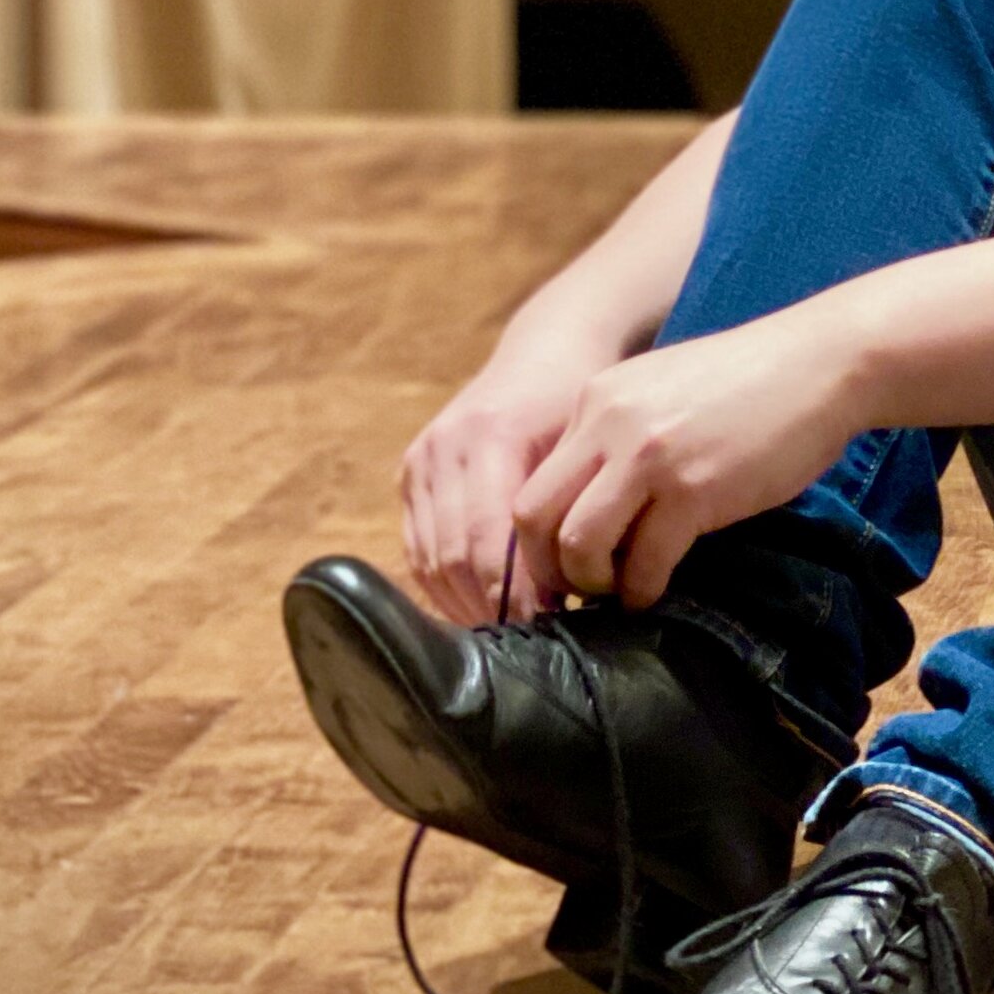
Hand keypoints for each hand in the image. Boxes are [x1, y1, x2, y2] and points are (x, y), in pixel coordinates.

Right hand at [400, 312, 616, 625]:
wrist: (548, 349)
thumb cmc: (580, 401)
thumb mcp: (584, 446)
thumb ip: (568, 509)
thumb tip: (569, 591)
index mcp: (490, 437)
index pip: (488, 542)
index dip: (513, 594)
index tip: (546, 629)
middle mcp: (444, 449)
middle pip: (454, 558)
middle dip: (490, 607)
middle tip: (528, 644)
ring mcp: (420, 461)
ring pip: (431, 561)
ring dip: (466, 605)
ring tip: (507, 635)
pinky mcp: (409, 474)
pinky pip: (418, 550)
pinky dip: (445, 587)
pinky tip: (479, 607)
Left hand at [510, 309, 870, 612]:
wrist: (822, 362)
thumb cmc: (752, 384)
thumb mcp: (664, 393)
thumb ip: (621, 437)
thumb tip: (594, 508)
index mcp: (596, 399)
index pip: (534, 480)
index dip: (539, 538)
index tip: (561, 566)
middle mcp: (608, 423)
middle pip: (534, 515)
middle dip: (548, 567)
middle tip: (578, 591)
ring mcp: (648, 456)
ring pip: (578, 543)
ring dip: (593, 582)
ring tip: (620, 590)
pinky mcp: (693, 489)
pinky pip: (644, 561)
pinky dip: (644, 589)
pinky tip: (657, 590)